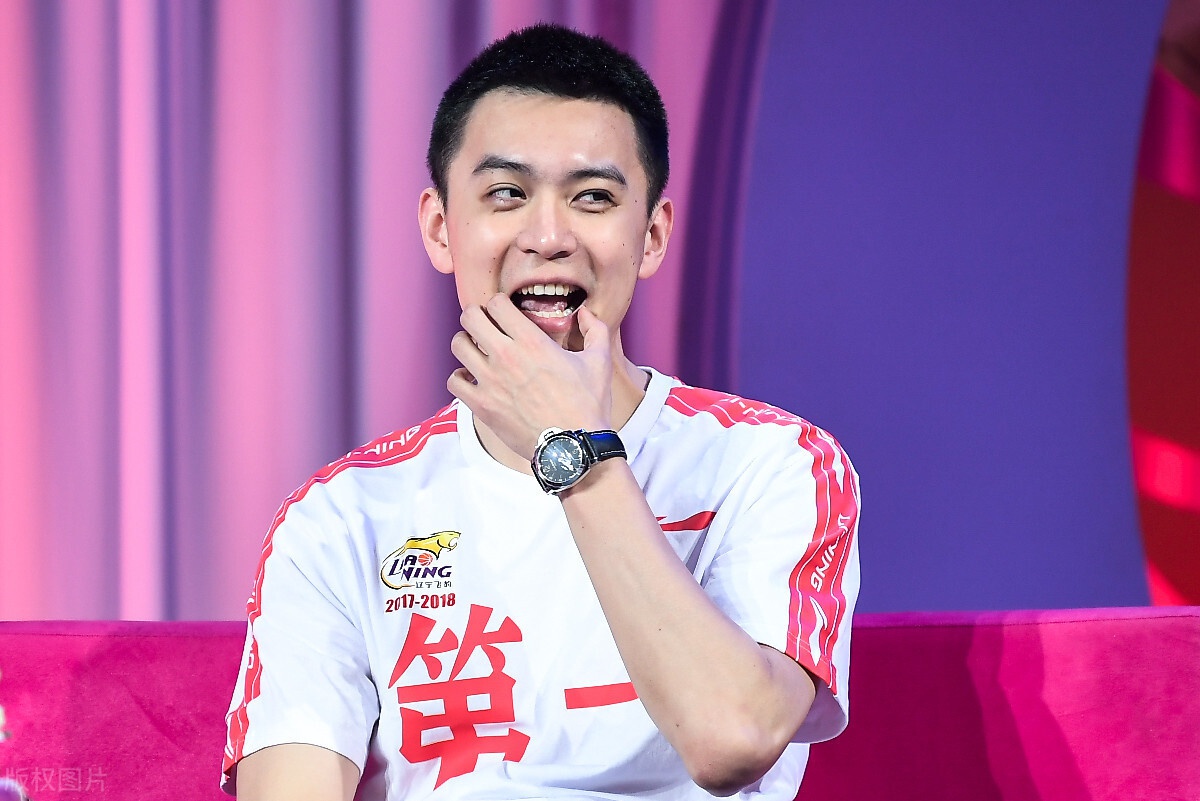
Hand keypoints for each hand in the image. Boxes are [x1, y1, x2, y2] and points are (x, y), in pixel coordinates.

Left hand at [448, 294, 612, 460]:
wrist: (572, 447)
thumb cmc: (587, 405)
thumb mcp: (600, 362)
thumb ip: (596, 330)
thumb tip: (585, 313)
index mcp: (533, 342)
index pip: (497, 304)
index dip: (500, 303)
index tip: (504, 312)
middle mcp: (506, 357)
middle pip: (470, 317)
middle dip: (476, 315)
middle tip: (485, 324)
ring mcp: (490, 381)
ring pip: (458, 345)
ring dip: (466, 343)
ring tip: (477, 350)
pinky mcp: (481, 405)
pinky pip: (454, 380)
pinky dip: (461, 377)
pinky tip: (474, 379)